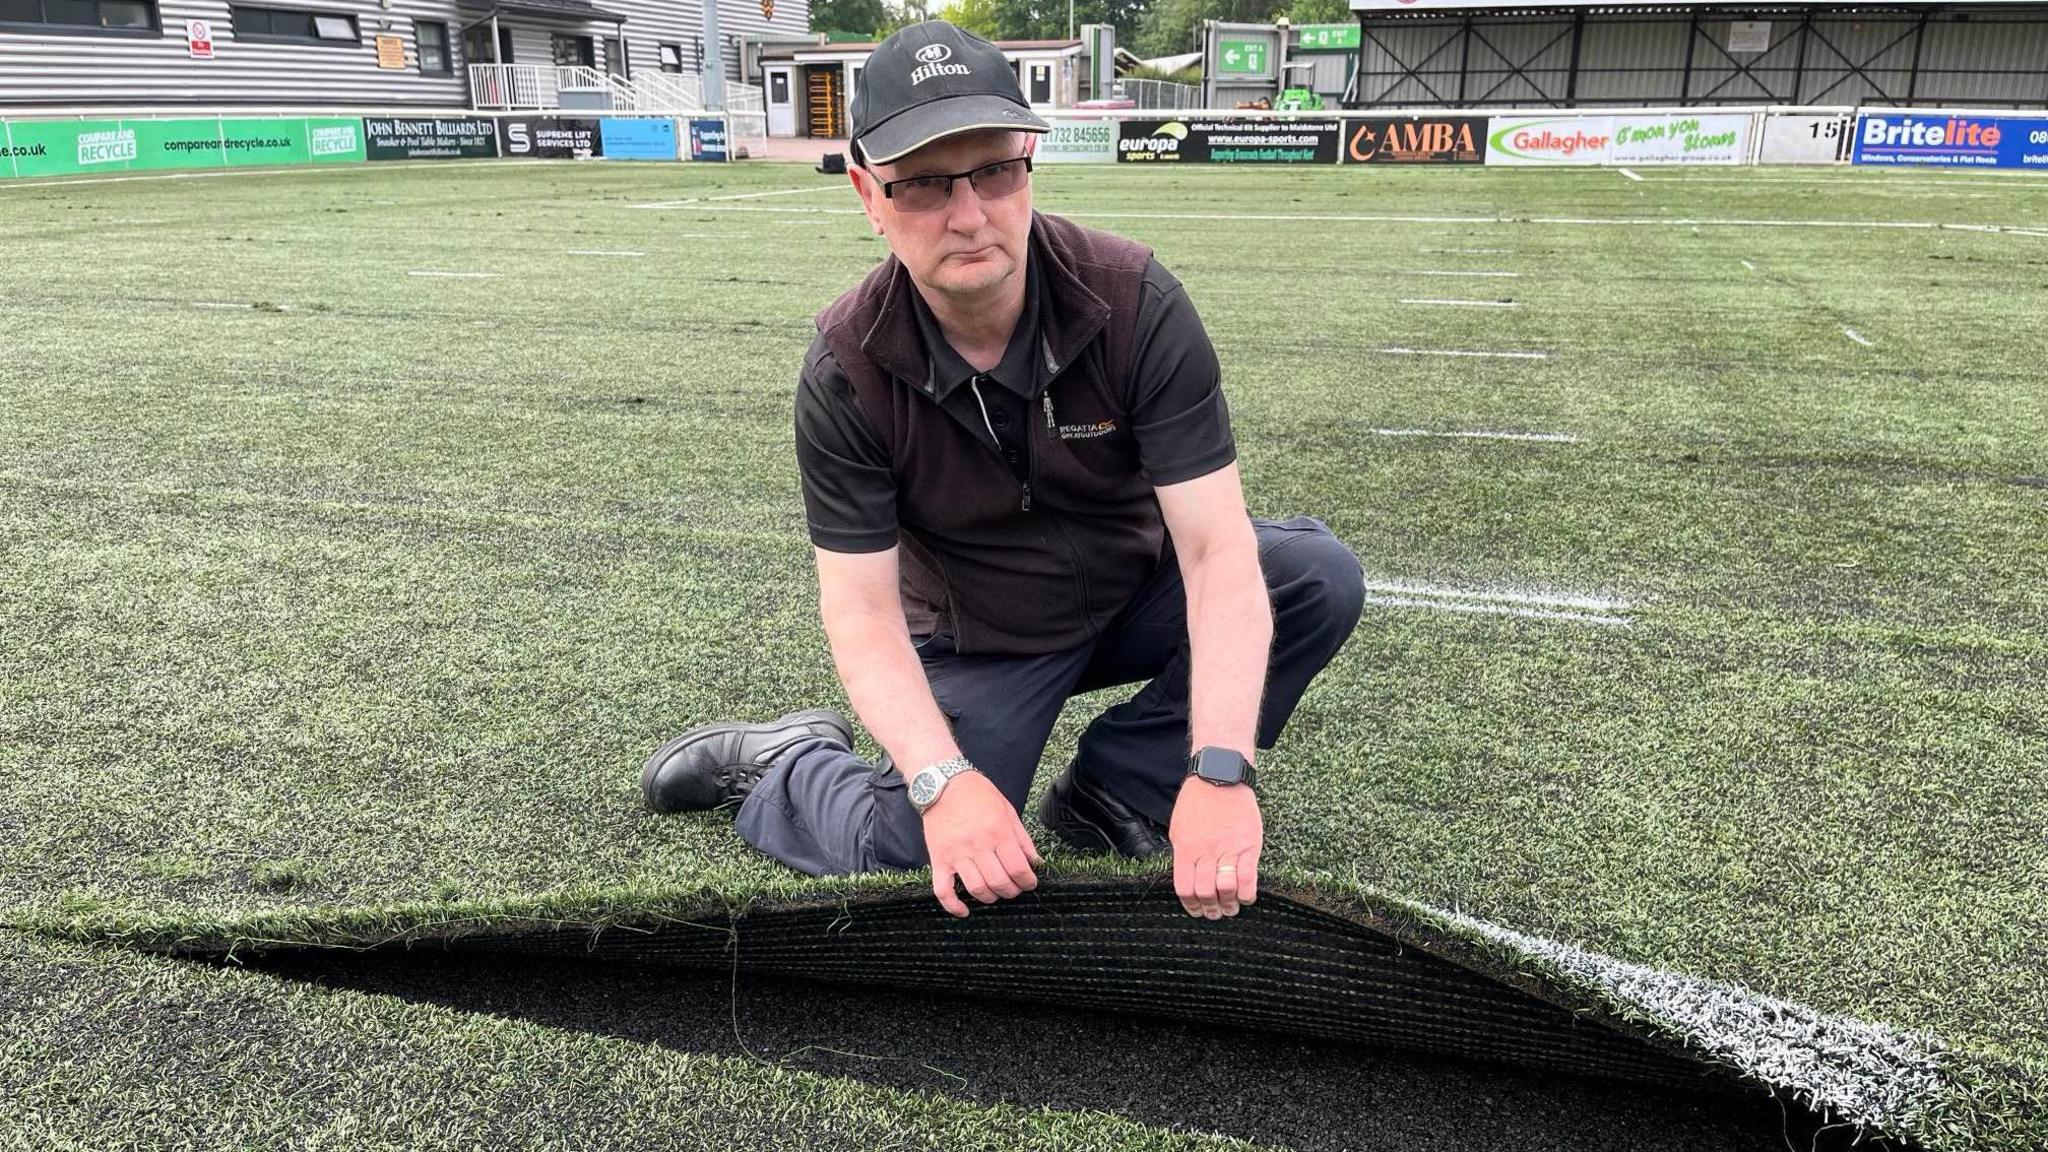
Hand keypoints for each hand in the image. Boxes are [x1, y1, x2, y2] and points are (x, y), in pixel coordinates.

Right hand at [920, 770, 1042, 917]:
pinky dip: (953, 906)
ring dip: (990, 897)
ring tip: (995, 892)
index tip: (1030, 883)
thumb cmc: (977, 794)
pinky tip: (964, 911)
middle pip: (999, 882)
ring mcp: (956, 854)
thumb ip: (1023, 839)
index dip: (1028, 882)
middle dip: (1011, 891)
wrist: (942, 783)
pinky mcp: (938, 859)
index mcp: (998, 832)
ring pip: (976, 888)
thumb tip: (1036, 862)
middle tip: (1014, 888)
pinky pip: (943, 890)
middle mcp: (978, 845)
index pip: (1018, 868)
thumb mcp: (1007, 810)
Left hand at [1168, 780, 1261, 918]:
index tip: (1197, 911)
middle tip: (1216, 913)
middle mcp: (1205, 852)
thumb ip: (1182, 855)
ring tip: (1231, 908)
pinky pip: (1248, 878)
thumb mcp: (1178, 829)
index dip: (1191, 905)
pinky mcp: (1248, 846)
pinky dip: (1247, 894)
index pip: (1185, 888)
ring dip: (1229, 905)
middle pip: (1206, 893)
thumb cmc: (1197, 802)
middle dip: (1211, 909)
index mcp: (1185, 849)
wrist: (1220, 778)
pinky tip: (1246, 897)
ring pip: (1227, 889)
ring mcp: (1228, 850)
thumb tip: (1186, 878)